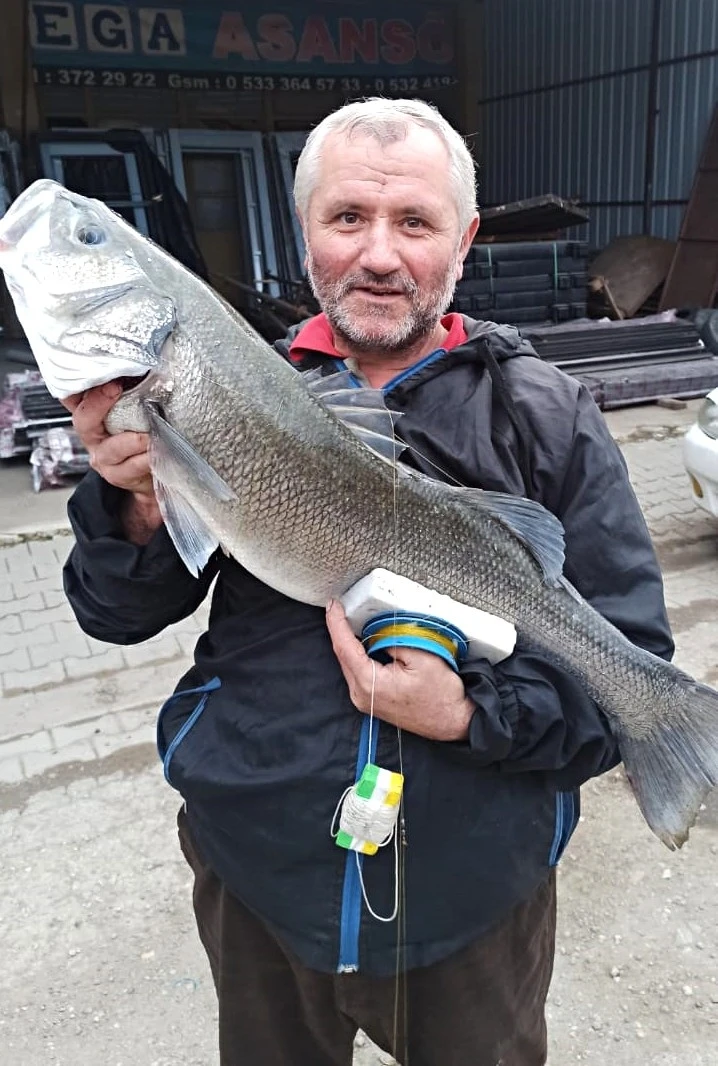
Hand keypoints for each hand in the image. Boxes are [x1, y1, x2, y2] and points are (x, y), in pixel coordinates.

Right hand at [62, 383, 162, 542]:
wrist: (149, 474)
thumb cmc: (141, 435)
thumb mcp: (133, 411)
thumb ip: (132, 392)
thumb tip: (145, 368)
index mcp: (91, 415)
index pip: (72, 397)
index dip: (78, 385)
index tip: (95, 372)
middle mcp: (92, 436)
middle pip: (84, 419)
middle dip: (98, 403)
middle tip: (115, 389)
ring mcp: (103, 458)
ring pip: (111, 448)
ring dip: (132, 440)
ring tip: (148, 435)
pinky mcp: (118, 475)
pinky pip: (130, 467)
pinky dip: (146, 458)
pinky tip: (156, 451)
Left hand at [326, 600, 474, 741]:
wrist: (453, 722)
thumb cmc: (441, 696)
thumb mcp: (422, 657)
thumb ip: (394, 640)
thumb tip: (378, 631)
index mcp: (370, 683)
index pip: (345, 647)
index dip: (336, 623)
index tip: (333, 606)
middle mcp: (361, 695)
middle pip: (342, 655)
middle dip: (339, 630)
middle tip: (338, 608)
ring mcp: (365, 700)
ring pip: (349, 663)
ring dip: (349, 641)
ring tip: (350, 620)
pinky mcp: (372, 700)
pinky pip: (358, 671)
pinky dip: (358, 654)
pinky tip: (364, 642)